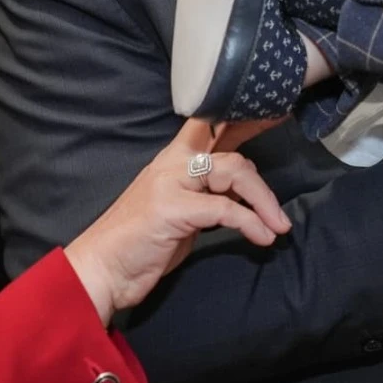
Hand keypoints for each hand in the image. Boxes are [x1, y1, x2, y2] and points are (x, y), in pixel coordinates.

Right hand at [64, 119, 291, 325]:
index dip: (243, 117)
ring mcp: (171, 183)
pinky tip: (263, 238)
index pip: (210, 126)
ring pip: (233, 173)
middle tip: (282, 200)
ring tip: (279, 226)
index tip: (275, 112)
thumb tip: (244, 192)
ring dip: (263, 201)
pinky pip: (226, 210)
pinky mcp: (172, 209)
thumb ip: (208, 195)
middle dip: (262, 177)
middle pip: (231, 153)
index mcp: (173, 160)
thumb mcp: (181, 212)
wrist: (100, 271)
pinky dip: (251, 224)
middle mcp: (173, 163)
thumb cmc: (140, 244)